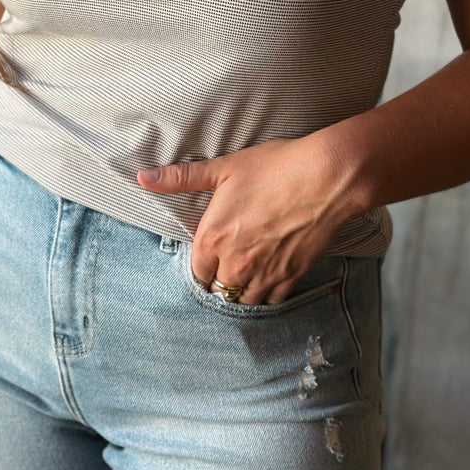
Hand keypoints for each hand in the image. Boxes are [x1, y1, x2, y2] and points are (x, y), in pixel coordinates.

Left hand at [136, 133, 357, 304]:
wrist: (327, 177)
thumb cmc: (275, 167)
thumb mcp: (224, 168)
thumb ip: (180, 178)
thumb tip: (142, 177)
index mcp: (214, 237)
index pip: (195, 271)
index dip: (198, 268)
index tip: (204, 262)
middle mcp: (236, 262)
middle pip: (216, 291)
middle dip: (217, 283)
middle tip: (222, 274)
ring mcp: (265, 272)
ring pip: (242, 301)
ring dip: (239, 295)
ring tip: (241, 283)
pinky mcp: (292, 276)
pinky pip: (271, 302)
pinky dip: (265, 298)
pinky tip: (265, 287)